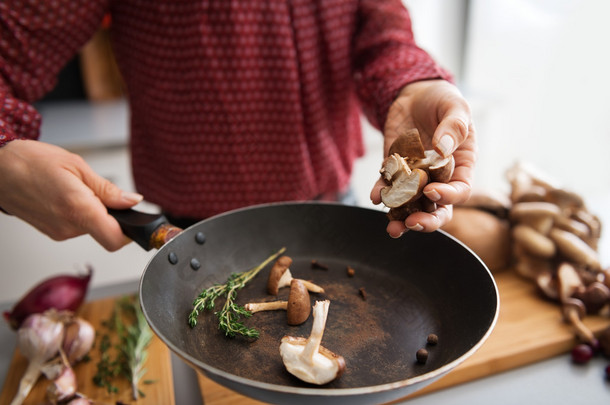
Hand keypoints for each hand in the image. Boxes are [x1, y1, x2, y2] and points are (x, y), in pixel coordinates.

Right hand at [0, 140, 142, 250]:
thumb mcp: (77, 166)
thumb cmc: (30, 162)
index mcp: (77, 208)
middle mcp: (68, 227)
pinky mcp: (53, 233)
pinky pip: (78, 226)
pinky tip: (66, 197)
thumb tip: (132, 201)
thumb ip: (107, 189)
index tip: (137, 221)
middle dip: (111, 213)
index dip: (131, 233)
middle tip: (95, 190)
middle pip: (106, 231)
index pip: (114, 239)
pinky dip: (80, 213)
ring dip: (94, 211)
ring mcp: (59, 232)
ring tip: (75, 189)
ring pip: (92, 228)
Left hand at [370, 80, 476, 236]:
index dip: (448, 196)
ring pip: (412, 205)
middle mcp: (439, 177)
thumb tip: (443, 148)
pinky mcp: (395, 169)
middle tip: (412, 223)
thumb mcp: (455, 107)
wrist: (416, 94)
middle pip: (437, 208)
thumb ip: (454, 126)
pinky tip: (376, 197)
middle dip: (426, 220)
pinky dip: (382, 194)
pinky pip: (389, 187)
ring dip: (402, 219)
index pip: (460, 190)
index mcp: (461, 166)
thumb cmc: (443, 100)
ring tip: (393, 229)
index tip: (432, 192)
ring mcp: (415, 176)